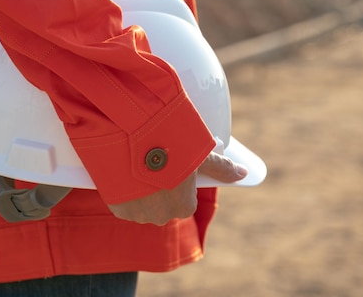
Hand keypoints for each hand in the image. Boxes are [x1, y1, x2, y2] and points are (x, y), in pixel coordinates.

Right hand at [108, 152, 247, 225]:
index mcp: (184, 207)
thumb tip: (243, 174)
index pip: (185, 200)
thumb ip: (221, 167)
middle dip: (159, 189)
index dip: (178, 183)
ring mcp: (139, 215)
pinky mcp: (119, 210)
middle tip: (154, 164)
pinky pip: (124, 203)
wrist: (133, 146)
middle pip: (164, 204)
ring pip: (143, 204)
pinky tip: (125, 174)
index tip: (172, 168)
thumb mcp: (199, 155)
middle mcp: (163, 217)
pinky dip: (125, 192)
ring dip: (141, 192)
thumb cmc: (172, 150)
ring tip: (137, 167)